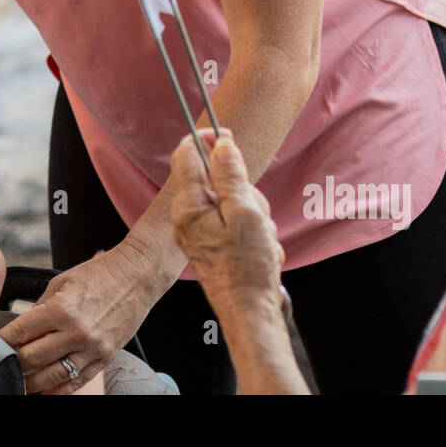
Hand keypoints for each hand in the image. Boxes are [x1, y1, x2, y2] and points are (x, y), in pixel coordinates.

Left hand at [0, 245, 156, 394]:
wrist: (137, 276)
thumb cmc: (99, 274)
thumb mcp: (62, 282)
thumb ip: (40, 308)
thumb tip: (22, 329)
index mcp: (61, 309)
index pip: (20, 333)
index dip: (1, 343)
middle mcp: (76, 332)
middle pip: (32, 358)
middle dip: (12, 363)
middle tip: (1, 364)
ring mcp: (93, 348)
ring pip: (52, 376)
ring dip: (31, 382)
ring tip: (18, 382)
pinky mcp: (106, 357)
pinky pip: (78, 381)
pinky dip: (59, 390)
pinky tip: (45, 391)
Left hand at [168, 129, 283, 310]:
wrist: (249, 310)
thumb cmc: (247, 267)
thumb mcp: (245, 212)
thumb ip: (231, 176)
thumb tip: (221, 146)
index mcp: (189, 205)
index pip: (187, 155)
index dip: (207, 139)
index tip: (227, 136)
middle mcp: (189, 215)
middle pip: (216, 178)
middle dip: (242, 188)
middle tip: (254, 210)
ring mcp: (200, 229)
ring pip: (232, 199)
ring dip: (252, 211)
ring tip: (259, 235)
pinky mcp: (213, 240)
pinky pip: (236, 219)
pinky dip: (251, 227)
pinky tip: (258, 246)